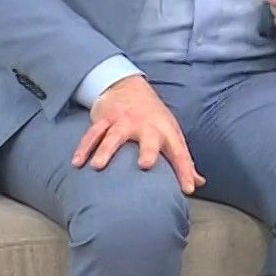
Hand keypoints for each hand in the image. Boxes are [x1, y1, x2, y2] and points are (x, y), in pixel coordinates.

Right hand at [71, 75, 203, 194]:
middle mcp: (146, 125)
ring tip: (97, 167)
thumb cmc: (154, 119)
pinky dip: (83, 148)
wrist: (129, 86)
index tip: (189, 189)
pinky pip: (92, 133)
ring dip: (105, 150)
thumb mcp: (171, 135)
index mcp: (166, 131)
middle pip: (149, 138)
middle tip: (145, 165)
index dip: (186, 171)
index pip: (179, 153)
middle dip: (148, 150)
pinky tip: (77, 163)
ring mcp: (124, 121)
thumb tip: (199, 182)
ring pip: (114, 135)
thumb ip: (184, 160)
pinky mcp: (105, 118)